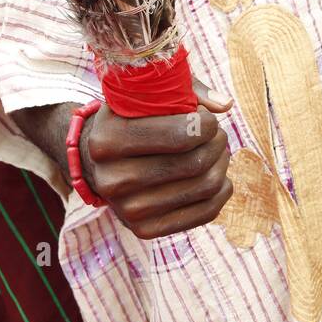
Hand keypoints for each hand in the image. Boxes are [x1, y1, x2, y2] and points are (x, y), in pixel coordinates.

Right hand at [79, 79, 232, 240]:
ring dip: (221, 163)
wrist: (96, 163)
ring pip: (204, 186)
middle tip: (217, 133)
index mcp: (107, 140)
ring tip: (217, 150)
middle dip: (217, 142)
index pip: (180, 134)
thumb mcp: (145, 97)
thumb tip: (226, 105)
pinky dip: (222, 189)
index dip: (206, 123)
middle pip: (194, 163)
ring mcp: (127, 210)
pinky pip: (205, 212)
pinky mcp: (145, 230)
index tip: (206, 117)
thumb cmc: (130, 120)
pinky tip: (217, 173)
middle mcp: (112, 179)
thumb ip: (184, 91)